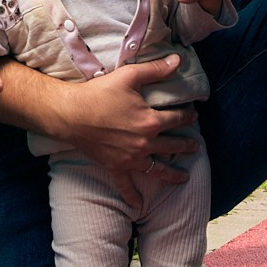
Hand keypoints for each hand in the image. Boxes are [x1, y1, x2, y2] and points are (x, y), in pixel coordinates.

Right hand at [58, 54, 197, 203]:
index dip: (188, 115)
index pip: (177, 118)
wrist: (70, 114)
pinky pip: (126, 186)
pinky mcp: (115, 167)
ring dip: (173, 173)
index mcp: (151, 121)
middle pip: (173, 145)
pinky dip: (133, 196)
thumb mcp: (129, 76)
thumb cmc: (99, 93)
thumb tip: (177, 61)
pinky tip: (139, 205)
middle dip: (187, 144)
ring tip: (185, 176)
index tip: (194, 115)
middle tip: (196, 145)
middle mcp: (145, 143)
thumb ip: (155, 70)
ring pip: (158, 169)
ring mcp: (131, 158)